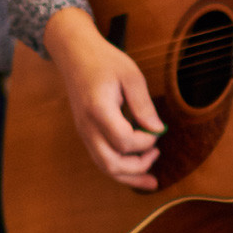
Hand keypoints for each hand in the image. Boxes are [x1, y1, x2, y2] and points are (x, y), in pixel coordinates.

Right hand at [42, 6, 164, 189]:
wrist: (75, 54)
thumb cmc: (104, 61)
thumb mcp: (131, 76)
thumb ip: (144, 105)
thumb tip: (158, 130)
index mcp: (99, 109)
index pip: (124, 141)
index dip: (145, 142)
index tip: (158, 130)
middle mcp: (87, 126)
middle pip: (110, 163)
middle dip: (137, 168)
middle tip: (157, 154)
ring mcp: (83, 132)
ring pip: (103, 166)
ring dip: (128, 175)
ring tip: (150, 178)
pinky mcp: (85, 133)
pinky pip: (100, 158)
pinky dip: (119, 166)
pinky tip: (135, 165)